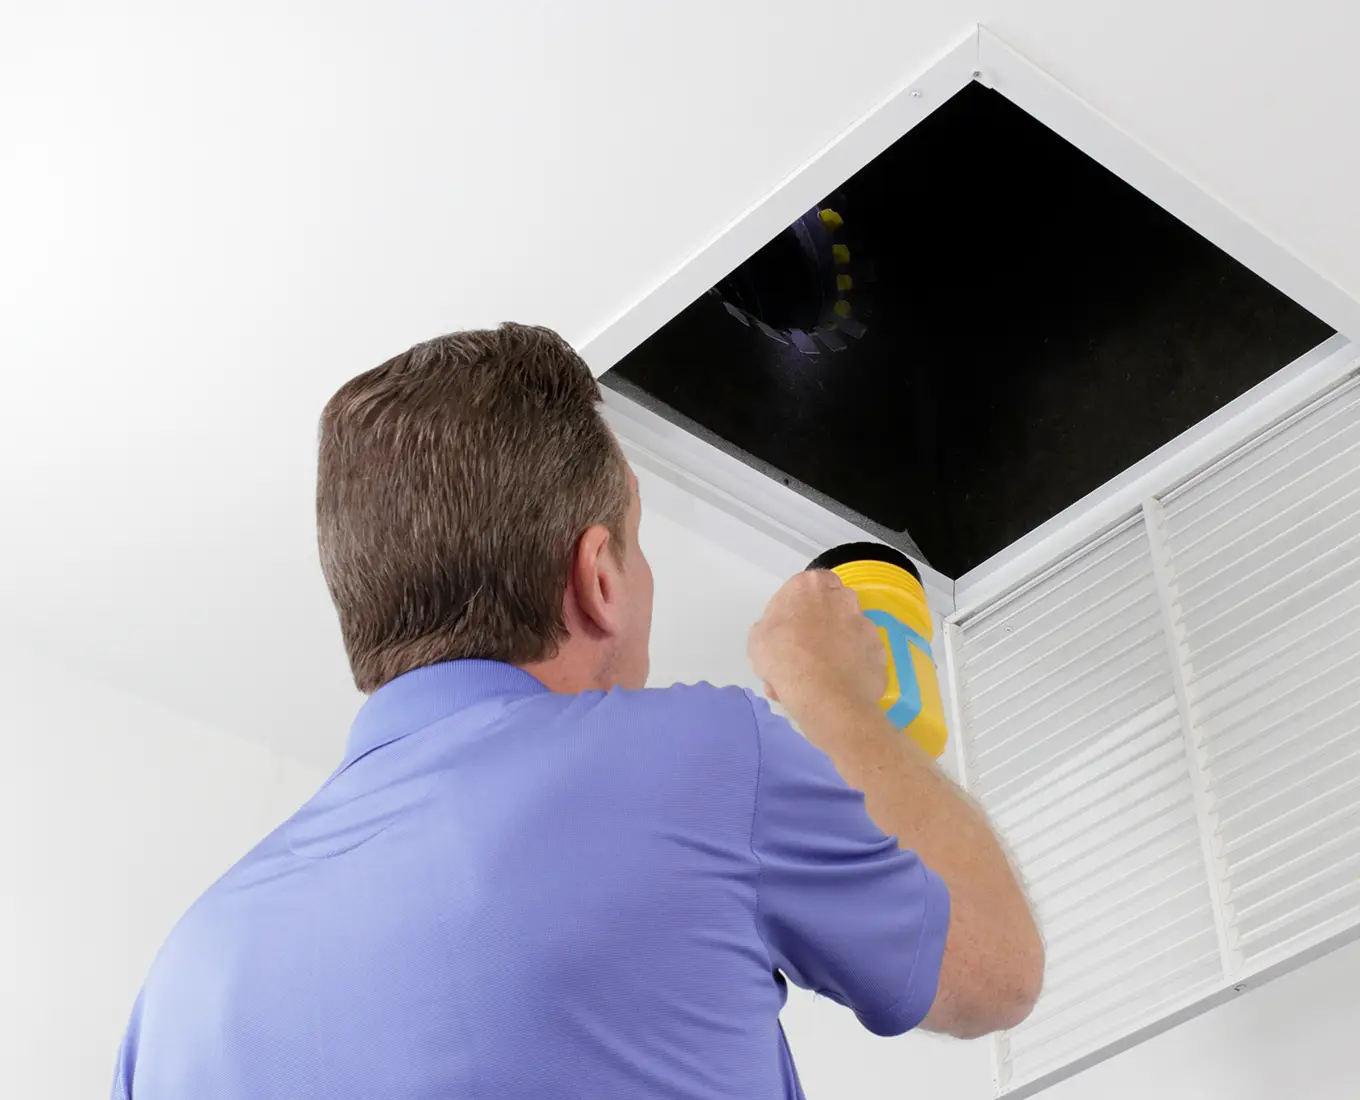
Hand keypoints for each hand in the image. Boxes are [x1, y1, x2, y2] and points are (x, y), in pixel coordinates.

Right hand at [748, 570, 886, 720]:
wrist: (825, 697)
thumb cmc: (784, 659)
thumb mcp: (757, 638)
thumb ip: (774, 624)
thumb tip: (784, 632)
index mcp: (811, 585)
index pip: (808, 585)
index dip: (798, 608)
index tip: (788, 631)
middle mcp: (844, 597)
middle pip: (830, 608)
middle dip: (817, 628)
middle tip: (800, 656)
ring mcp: (866, 624)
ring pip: (846, 634)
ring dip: (833, 650)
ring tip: (816, 680)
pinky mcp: (879, 651)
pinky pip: (860, 657)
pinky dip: (850, 668)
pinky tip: (835, 686)